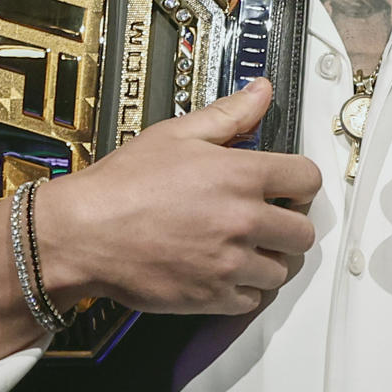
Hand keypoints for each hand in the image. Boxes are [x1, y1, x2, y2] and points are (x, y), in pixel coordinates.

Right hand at [34, 78, 321, 315]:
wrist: (82, 234)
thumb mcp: (177, 134)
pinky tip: (224, 271)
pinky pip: (253, 300)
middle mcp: (243, 220)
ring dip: (270, 260)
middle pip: (303, 233)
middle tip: (268, 220)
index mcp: (241, 175)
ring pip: (282, 270)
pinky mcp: (213, 297)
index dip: (300, 182)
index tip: (287, 188)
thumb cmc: (123, 184)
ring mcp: (230, 263)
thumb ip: (229, 114)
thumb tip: (261, 92)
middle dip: (290, 225)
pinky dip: (244, 289)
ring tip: (245, 247)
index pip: (308, 179)